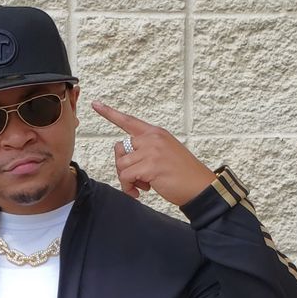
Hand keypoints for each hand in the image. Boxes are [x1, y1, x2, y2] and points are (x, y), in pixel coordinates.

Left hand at [91, 100, 216, 207]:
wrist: (200, 187)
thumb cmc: (182, 174)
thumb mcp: (164, 153)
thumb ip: (145, 150)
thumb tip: (123, 157)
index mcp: (156, 133)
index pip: (129, 120)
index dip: (110, 113)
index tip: (96, 104)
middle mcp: (152, 138)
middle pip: (119, 149)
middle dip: (123, 167)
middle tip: (137, 179)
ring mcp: (151, 151)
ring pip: (121, 165)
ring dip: (127, 180)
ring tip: (142, 186)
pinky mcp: (150, 166)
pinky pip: (126, 177)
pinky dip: (129, 187)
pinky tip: (140, 193)